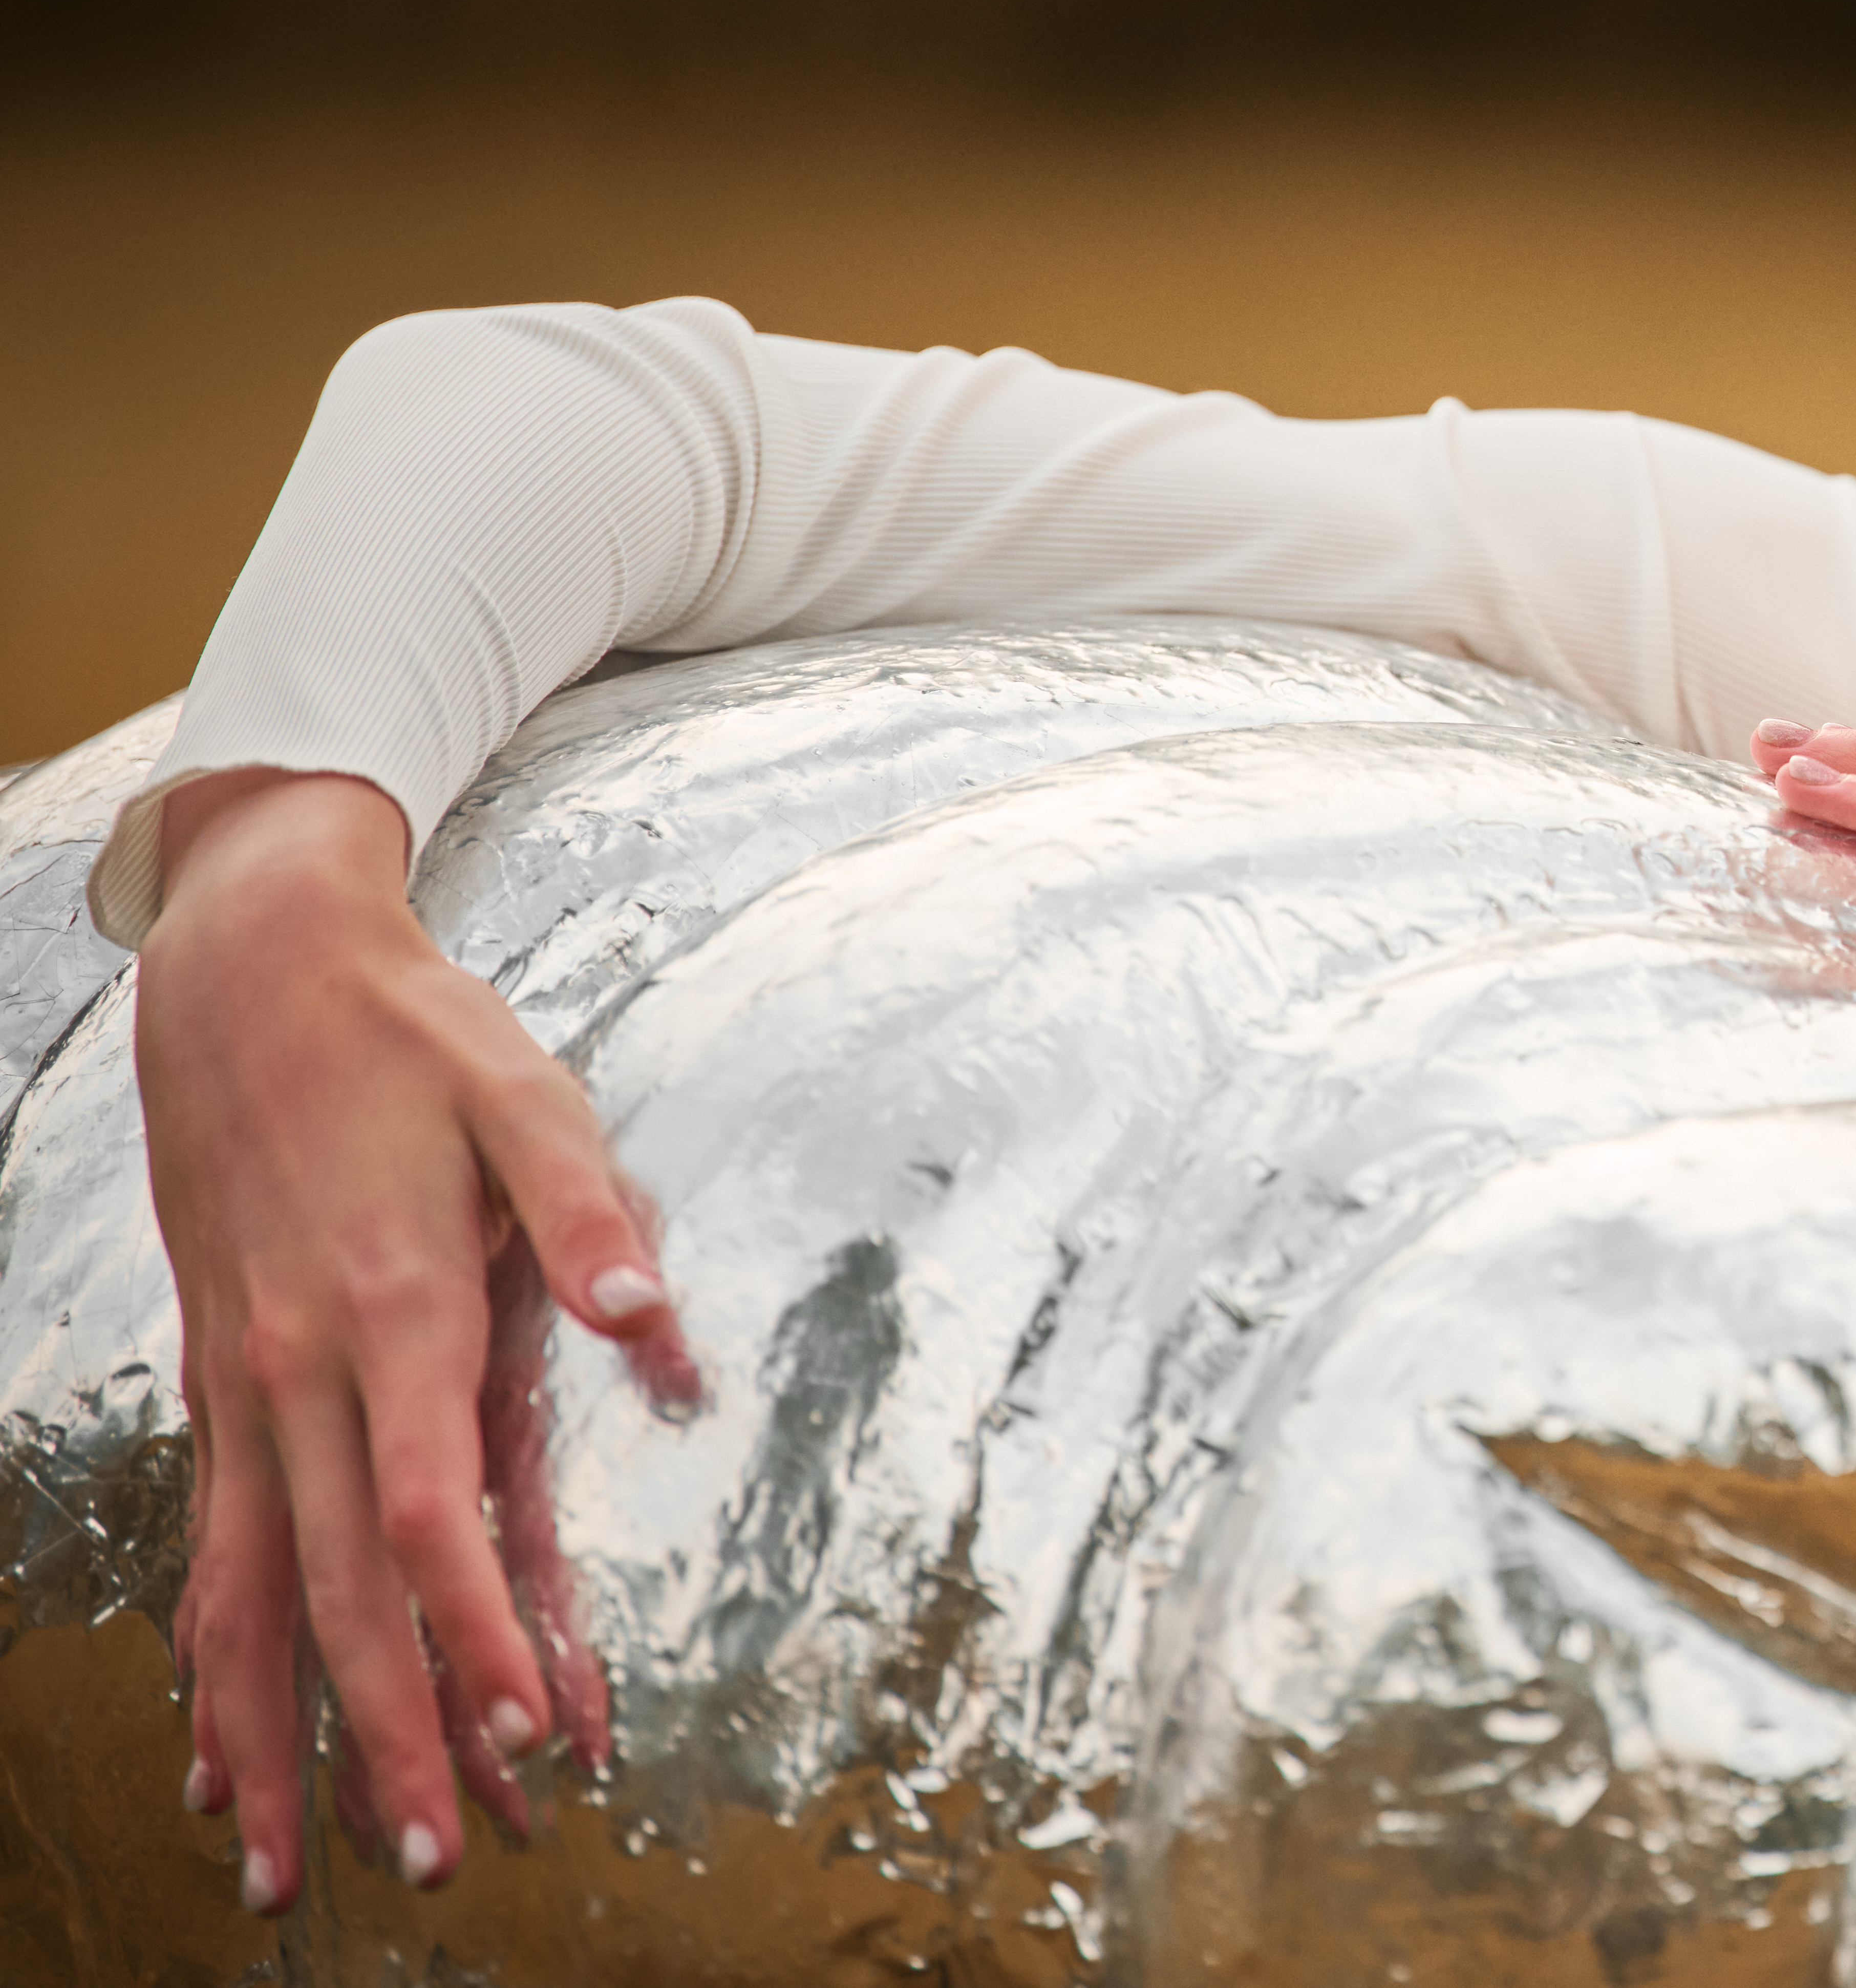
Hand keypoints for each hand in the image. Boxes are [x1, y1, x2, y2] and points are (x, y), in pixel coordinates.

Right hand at [135, 769, 699, 1914]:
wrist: (253, 972)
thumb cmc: (408, 1034)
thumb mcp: (528, 1090)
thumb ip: (589, 1213)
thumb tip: (657, 1321)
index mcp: (397, 1311)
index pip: (431, 1517)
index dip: (476, 1630)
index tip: (525, 1727)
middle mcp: (305, 1373)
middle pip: (339, 1596)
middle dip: (388, 1738)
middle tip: (440, 1859)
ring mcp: (248, 1390)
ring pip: (250, 1603)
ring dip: (279, 1740)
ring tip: (295, 1871)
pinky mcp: (223, 1387)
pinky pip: (210, 1554)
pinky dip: (213, 1666)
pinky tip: (216, 1757)